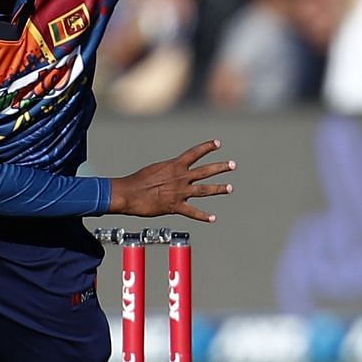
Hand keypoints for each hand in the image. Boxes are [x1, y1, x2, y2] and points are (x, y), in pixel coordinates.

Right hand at [108, 139, 236, 222]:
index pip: (194, 153)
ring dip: (218, 188)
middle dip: (221, 167)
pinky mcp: (175, 206)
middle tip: (233, 165)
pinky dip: (203, 216)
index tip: (218, 143)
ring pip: (204, 189)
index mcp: (174, 166)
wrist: (128, 194)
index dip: (207, 147)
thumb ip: (168, 171)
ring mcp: (179, 192)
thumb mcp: (155, 169)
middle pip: (205, 171)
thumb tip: (172, 173)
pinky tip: (213, 218)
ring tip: (229, 188)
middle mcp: (180, 177)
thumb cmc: (137, 181)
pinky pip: (193, 212)